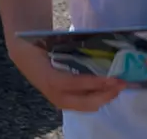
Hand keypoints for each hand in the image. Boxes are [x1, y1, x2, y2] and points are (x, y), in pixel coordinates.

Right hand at [8, 39, 125, 111]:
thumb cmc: (41, 45)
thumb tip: (97, 40)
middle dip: (105, 95)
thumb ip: (70, 45)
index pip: (76, 84)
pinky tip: (107, 91)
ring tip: (118, 87)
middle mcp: (55, 94)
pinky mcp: (64, 101)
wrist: (25, 55)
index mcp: (50, 79)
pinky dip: (97, 98)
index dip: (95, 83)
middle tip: (122, 83)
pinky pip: (84, 104)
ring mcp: (59, 100)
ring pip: (86, 106)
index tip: (112, 79)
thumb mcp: (52, 42)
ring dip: (104, 98)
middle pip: (85, 102)